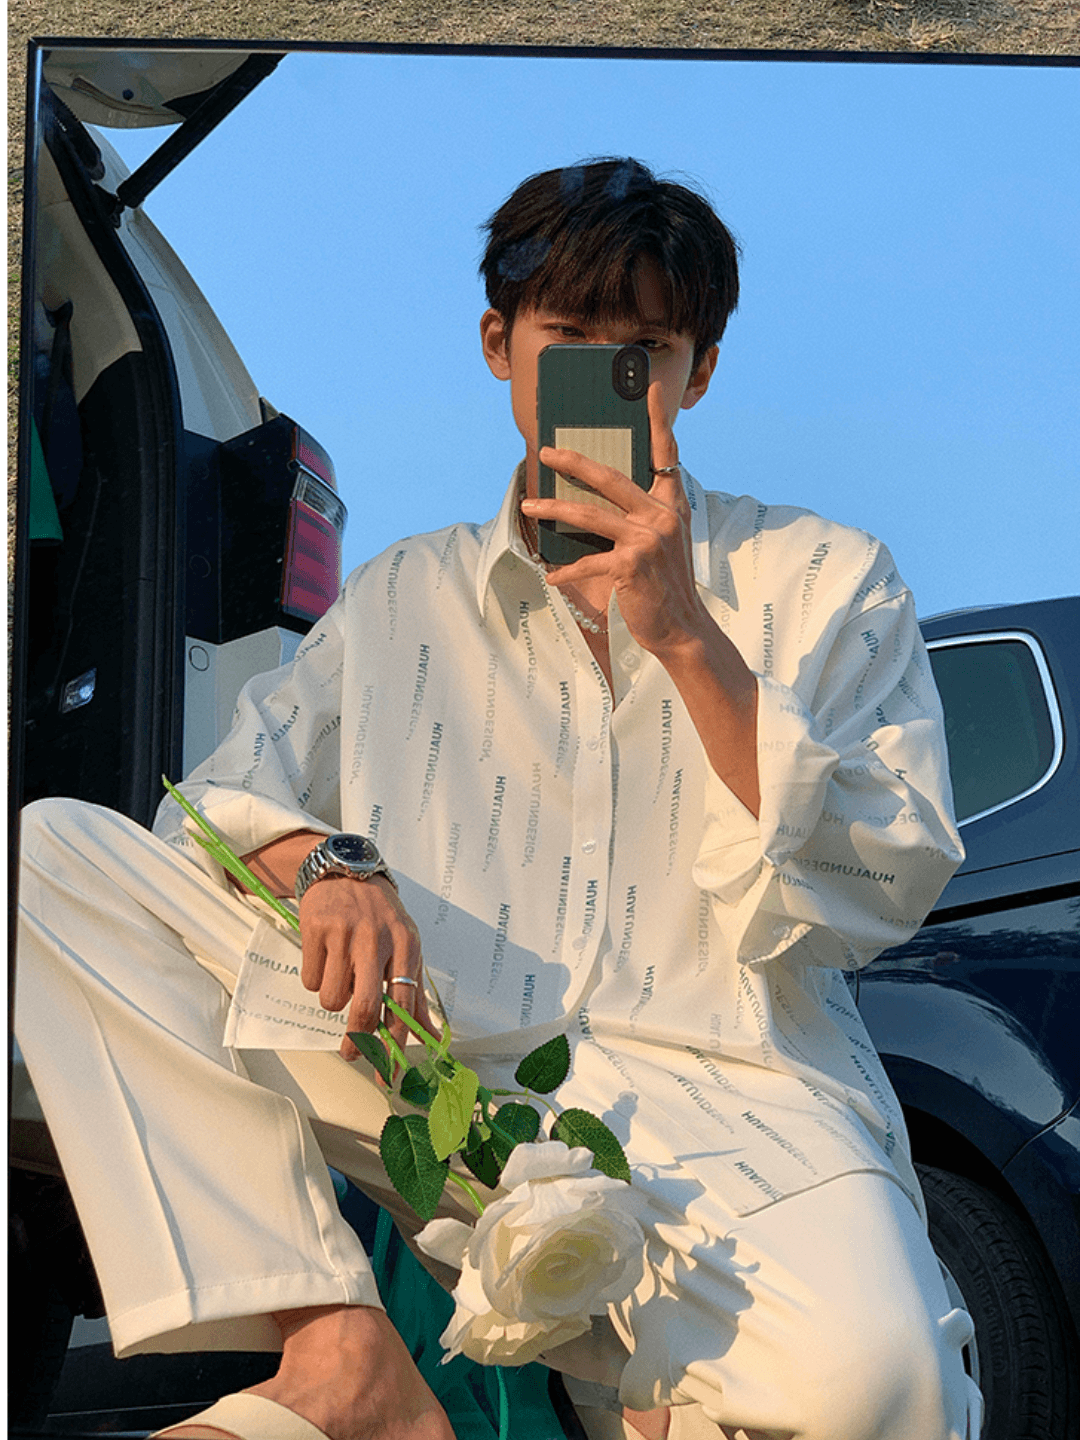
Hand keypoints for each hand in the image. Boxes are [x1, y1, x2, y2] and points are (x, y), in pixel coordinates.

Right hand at [298, 874, 438, 1063]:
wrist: (347, 871)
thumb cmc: (380, 917)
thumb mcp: (406, 947)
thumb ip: (415, 995)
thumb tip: (431, 1038)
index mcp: (405, 945)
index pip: (403, 1003)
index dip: (395, 1043)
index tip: (388, 1072)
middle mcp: (376, 939)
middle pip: (364, 1007)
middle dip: (356, 1040)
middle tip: (351, 1053)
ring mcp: (344, 933)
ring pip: (332, 998)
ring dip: (333, 999)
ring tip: (340, 976)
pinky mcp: (316, 929)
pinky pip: (310, 980)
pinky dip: (315, 979)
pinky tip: (324, 958)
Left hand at [523, 380, 706, 658]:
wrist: (682, 628)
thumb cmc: (665, 584)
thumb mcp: (663, 543)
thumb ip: (642, 516)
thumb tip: (601, 500)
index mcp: (672, 505)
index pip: (666, 455)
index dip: (657, 422)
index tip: (649, 389)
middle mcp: (662, 516)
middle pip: (611, 478)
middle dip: (575, 461)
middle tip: (547, 450)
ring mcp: (648, 539)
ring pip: (591, 514)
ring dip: (554, 508)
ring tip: (529, 505)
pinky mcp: (631, 565)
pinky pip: (588, 561)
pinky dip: (567, 570)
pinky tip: (551, 576)